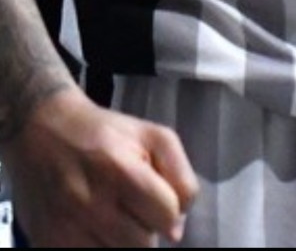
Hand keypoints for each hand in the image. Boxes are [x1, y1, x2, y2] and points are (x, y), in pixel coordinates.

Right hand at [3, 84, 199, 247]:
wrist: (42, 128)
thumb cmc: (103, 133)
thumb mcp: (153, 135)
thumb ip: (180, 176)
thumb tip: (177, 226)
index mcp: (121, 170)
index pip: (168, 216)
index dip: (168, 208)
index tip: (156, 197)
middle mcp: (92, 203)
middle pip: (143, 245)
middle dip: (144, 226)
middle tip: (131, 205)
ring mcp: (67, 228)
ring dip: (121, 240)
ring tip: (112, 214)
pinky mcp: (49, 242)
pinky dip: (97, 246)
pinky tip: (93, 225)